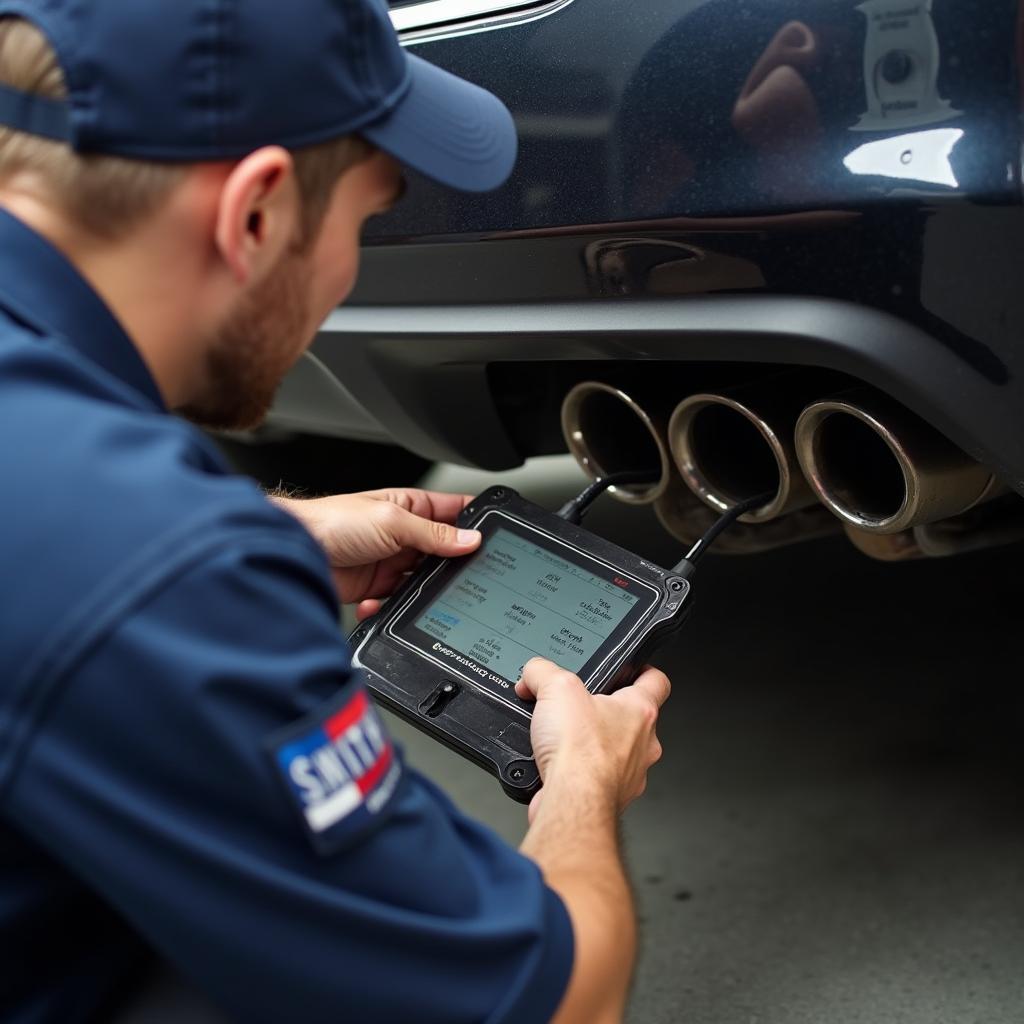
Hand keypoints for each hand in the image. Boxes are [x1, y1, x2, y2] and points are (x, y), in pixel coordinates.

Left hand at [273, 488, 480, 614]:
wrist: (292, 551)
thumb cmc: (331, 521)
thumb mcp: (392, 520)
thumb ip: (433, 533)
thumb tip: (470, 539)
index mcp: (411, 507)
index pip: (454, 512)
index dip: (475, 522)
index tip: (496, 536)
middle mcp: (404, 535)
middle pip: (443, 552)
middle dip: (452, 566)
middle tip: (464, 576)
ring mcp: (391, 563)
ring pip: (422, 582)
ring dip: (421, 592)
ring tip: (419, 593)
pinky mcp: (375, 588)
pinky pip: (396, 603)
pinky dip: (393, 608)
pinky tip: (381, 602)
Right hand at [515, 658, 669, 822]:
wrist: (572, 801)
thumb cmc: (580, 752)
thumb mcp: (556, 688)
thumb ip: (544, 672)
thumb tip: (534, 673)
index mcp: (640, 711)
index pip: (656, 681)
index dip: (644, 670)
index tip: (633, 669)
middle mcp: (643, 744)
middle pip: (633, 718)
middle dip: (607, 711)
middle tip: (583, 707)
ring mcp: (630, 774)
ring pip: (618, 751)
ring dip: (595, 744)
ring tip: (567, 738)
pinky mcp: (611, 797)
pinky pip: (599, 778)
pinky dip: (582, 771)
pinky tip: (560, 765)